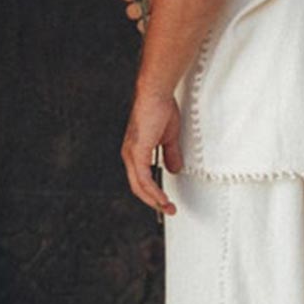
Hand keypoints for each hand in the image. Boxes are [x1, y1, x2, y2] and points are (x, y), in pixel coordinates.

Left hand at [122, 79, 182, 215]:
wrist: (156, 94)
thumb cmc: (160, 109)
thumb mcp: (168, 138)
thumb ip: (170, 155)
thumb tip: (173, 169)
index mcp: (135, 151)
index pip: (140, 179)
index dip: (152, 192)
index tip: (165, 201)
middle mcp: (129, 154)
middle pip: (138, 187)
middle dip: (153, 201)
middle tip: (167, 209)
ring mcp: (132, 154)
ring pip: (140, 186)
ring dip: (155, 199)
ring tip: (168, 207)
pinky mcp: (138, 152)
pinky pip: (144, 179)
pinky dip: (154, 191)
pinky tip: (162, 198)